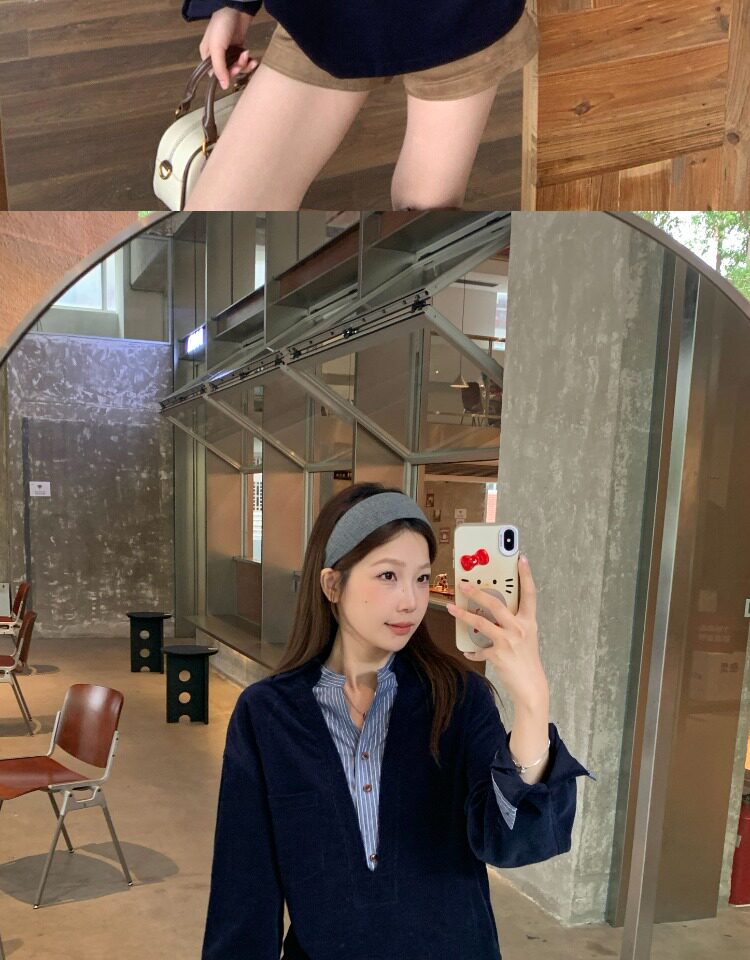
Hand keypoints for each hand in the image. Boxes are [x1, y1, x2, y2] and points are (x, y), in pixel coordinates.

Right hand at [200, 8, 257, 90]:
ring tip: (246, 55)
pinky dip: (248, 62)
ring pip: (238, 68)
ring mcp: (229, 52)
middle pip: (228, 73)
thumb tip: (223, 85)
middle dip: (237, 68)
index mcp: (207, 55)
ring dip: (244, 65)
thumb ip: (219, 68)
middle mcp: (217, 55)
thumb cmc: (221, 23)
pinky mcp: (239, 49)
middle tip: (241, 61)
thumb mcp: (216, 47)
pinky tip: (251, 57)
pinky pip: (244, 62)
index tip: (233, 70)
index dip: (225, 75)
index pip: (215, 74)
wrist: (236, 9)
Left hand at [446, 555, 548, 708]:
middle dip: (478, 592)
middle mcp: (520, 629)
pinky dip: (473, 651)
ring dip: (464, 614)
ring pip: (482, 622)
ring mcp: (508, 641)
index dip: (526, 575)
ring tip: (452, 608)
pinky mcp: (498, 655)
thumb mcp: (526, 636)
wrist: (531, 686)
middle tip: (464, 584)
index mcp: (529, 621)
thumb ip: (512, 623)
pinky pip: (479, 649)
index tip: (521, 558)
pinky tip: (469, 651)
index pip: (530, 593)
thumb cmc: (527, 660)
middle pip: (496, 604)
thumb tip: (494, 610)